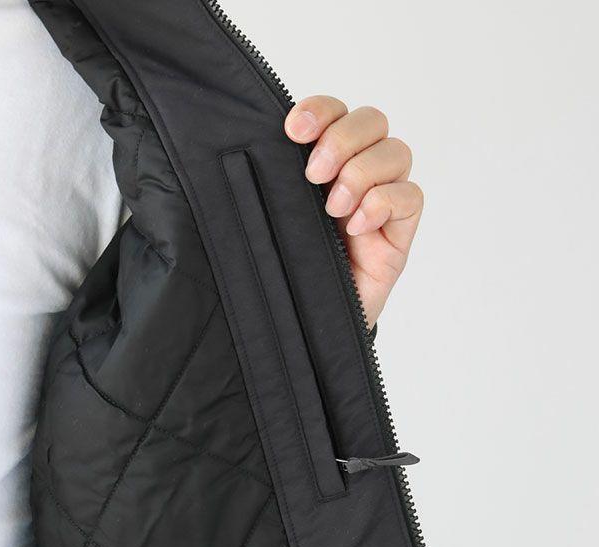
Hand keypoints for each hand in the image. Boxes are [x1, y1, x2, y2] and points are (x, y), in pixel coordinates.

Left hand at [284, 97, 423, 329]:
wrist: (311, 318)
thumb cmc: (292, 265)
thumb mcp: (275, 218)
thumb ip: (275, 183)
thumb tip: (254, 148)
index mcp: (325, 160)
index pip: (334, 112)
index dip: (319, 110)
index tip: (292, 130)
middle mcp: (358, 171)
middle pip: (372, 121)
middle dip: (341, 140)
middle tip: (312, 175)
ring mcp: (383, 197)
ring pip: (396, 151)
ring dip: (362, 174)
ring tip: (333, 210)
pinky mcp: (400, 228)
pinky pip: (411, 195)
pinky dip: (383, 203)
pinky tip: (357, 227)